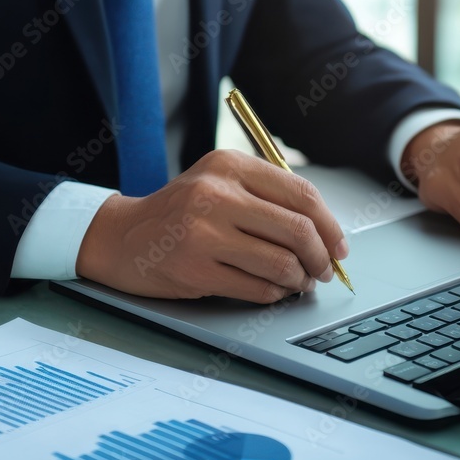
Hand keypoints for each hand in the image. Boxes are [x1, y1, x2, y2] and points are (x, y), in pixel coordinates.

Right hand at [75, 150, 347, 302]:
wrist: (121, 237)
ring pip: (282, 263)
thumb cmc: (180, 213)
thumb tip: (327, 234)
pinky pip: (258, 288)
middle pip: (298, 230)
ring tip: (297, 282)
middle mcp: (216, 193)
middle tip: (323, 270)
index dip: (330, 226)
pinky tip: (272, 290)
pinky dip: (275, 294)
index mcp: (229, 165)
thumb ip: (266, 197)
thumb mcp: (218, 184)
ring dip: (299, 280)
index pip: (302, 194)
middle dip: (321, 258)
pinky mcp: (195, 269)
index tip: (339, 247)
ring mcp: (203, 232)